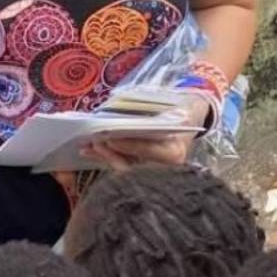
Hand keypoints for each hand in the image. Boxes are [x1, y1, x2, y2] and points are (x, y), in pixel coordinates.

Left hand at [82, 95, 209, 170]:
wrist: (190, 116)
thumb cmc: (178, 107)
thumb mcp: (167, 106)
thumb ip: (145, 111)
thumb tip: (113, 111)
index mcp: (174, 151)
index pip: (148, 151)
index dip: (129, 146)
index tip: (110, 138)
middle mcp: (165, 168)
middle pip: (132, 163)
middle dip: (110, 153)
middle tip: (94, 141)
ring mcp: (152, 170)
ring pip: (123, 166)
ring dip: (103, 156)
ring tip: (86, 146)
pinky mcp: (141, 167)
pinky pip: (120, 164)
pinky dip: (105, 156)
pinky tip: (88, 150)